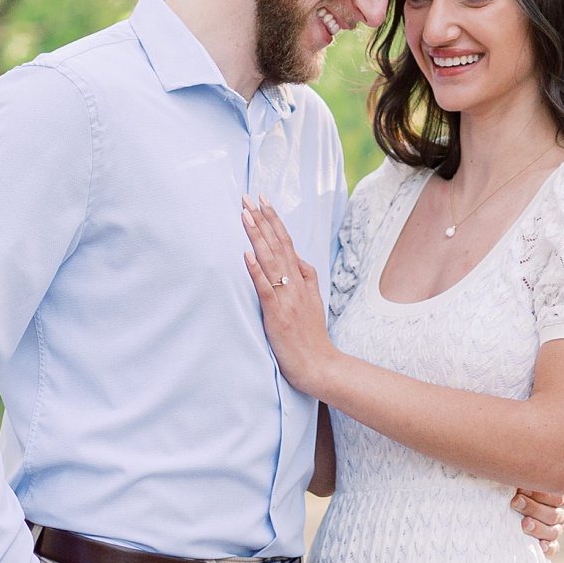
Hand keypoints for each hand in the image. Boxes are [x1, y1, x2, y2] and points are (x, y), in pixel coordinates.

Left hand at [242, 194, 339, 396]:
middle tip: (247, 196)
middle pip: (278, 244)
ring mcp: (287, 298)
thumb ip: (308, 279)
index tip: (262, 200)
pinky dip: (256, 270)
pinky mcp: (278, 314)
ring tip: (244, 215)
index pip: (287, 242)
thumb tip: (300, 259)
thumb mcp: (315, 302)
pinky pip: (266, 288)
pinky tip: (246, 254)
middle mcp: (296, 284)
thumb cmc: (312, 337)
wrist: (319, 366)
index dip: (274, 220)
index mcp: (302, 280)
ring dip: (257, 236)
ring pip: (271, 260)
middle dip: (261, 219)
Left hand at [512, 483, 563, 557]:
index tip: (522, 488)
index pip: (560, 496)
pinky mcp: (550, 542)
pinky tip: (540, 545)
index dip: (541, 493)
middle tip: (516, 501)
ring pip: (553, 532)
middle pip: (554, 514)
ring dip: (538, 528)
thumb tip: (523, 479)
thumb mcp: (529, 475)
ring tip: (524, 523)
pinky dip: (548, 548)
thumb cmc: (522, 479)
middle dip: (533, 508)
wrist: (515, 494)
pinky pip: (553, 548)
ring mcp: (559, 527)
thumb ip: (531, 477)